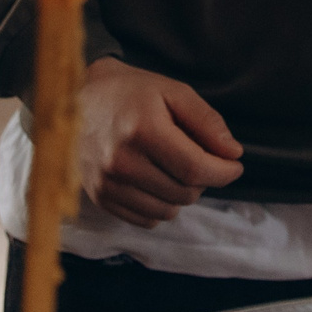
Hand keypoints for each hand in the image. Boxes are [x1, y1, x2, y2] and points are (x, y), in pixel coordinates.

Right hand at [79, 57, 244, 224]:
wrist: (76, 98)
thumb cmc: (132, 92)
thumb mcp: (174, 92)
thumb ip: (207, 121)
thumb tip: (233, 154)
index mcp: (142, 130)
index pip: (196, 169)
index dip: (224, 172)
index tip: (234, 165)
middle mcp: (121, 162)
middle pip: (184, 192)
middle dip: (203, 179)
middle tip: (199, 157)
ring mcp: (106, 183)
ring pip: (168, 210)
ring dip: (182, 194)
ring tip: (175, 167)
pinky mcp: (99, 197)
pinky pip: (146, 219)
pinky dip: (160, 205)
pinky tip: (156, 181)